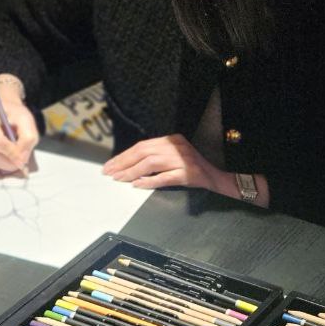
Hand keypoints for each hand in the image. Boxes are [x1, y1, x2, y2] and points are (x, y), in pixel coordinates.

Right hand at [0, 95, 37, 176]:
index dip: (11, 153)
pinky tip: (6, 157)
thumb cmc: (15, 117)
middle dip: (8, 162)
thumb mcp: (27, 122)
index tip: (23, 159)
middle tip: (21, 162)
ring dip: (4, 164)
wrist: (5, 114)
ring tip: (15, 156)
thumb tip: (20, 160)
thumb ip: (27, 139)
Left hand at [102, 134, 224, 191]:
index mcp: (172, 140)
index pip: (142, 146)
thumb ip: (155, 156)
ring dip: (132, 172)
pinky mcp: (186, 174)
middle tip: (109, 172)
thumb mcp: (174, 156)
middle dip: (123, 163)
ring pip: (151, 163)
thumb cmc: (192, 168)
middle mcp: (176, 147)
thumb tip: (128, 164)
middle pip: (143, 152)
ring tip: (119, 178)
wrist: (215, 176)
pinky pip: (164, 177)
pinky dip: (149, 181)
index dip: (124, 155)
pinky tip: (137, 185)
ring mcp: (182, 160)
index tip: (111, 164)